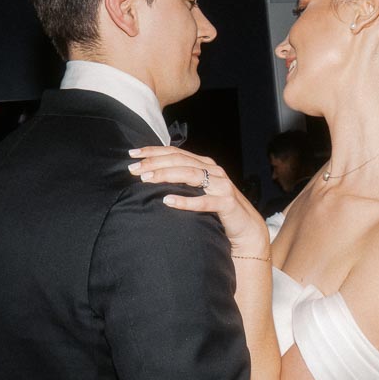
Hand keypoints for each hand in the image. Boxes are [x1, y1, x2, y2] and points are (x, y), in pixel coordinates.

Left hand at [129, 146, 269, 258]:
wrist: (246, 228)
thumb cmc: (218, 209)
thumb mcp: (199, 190)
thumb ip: (182, 181)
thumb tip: (151, 176)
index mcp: (205, 164)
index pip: (175, 152)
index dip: (153, 151)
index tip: (133, 154)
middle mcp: (213, 171)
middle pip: (180, 161)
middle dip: (155, 163)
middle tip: (134, 169)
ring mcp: (221, 185)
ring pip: (190, 175)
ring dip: (166, 175)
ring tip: (146, 179)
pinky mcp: (227, 203)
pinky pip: (204, 201)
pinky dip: (186, 201)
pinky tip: (168, 201)